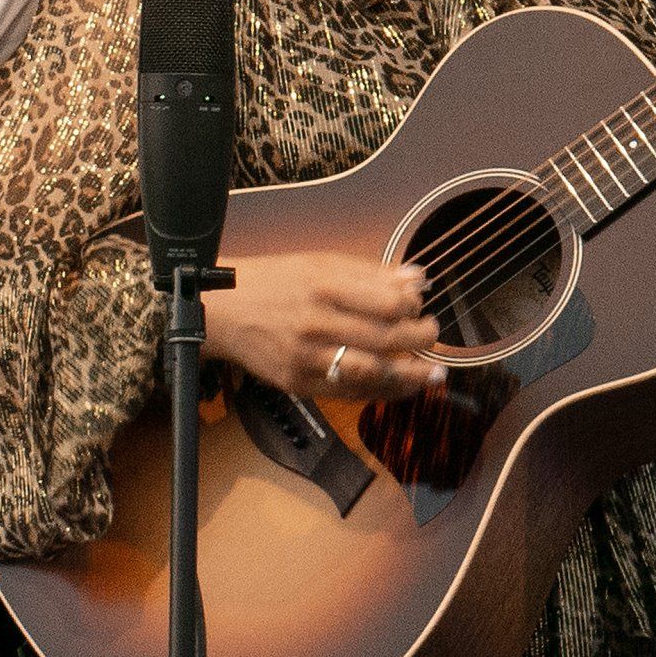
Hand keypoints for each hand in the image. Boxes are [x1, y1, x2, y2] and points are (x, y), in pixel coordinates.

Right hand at [202, 253, 443, 399]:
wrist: (221, 310)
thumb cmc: (273, 281)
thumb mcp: (319, 263)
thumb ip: (370, 273)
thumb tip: (417, 279)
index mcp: (324, 285)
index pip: (388, 303)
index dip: (413, 308)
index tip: (419, 306)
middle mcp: (316, 322)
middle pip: (386, 339)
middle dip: (421, 341)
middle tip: (434, 337)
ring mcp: (306, 357)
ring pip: (372, 373)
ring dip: (410, 376)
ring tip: (433, 374)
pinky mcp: (298, 384)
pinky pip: (349, 393)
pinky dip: (381, 392)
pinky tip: (400, 387)